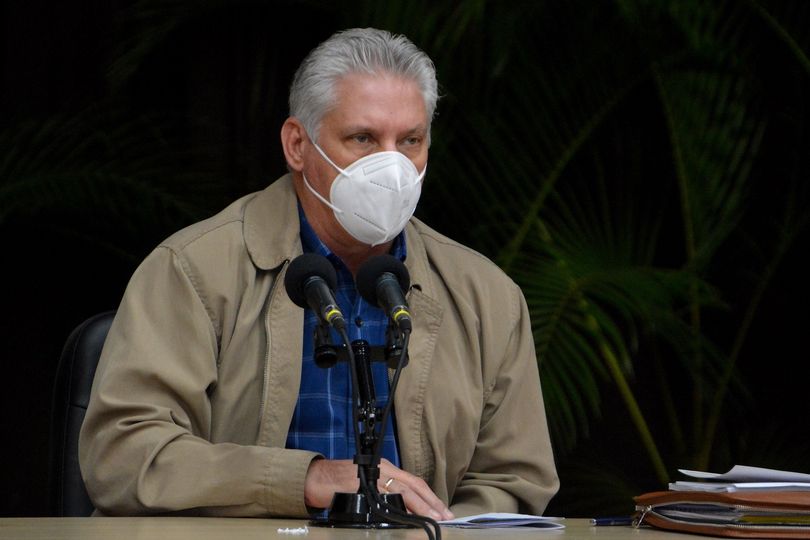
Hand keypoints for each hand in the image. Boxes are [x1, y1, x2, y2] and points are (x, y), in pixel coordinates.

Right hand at [304, 458, 453, 520]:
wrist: (314, 478)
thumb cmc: (336, 481)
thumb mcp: (365, 481)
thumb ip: (382, 491)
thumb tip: (401, 509)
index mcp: (384, 468)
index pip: (413, 481)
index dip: (429, 496)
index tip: (442, 509)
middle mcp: (382, 469)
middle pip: (413, 485)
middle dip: (432, 501)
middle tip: (446, 516)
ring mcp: (373, 477)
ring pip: (404, 491)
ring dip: (421, 505)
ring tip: (434, 518)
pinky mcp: (363, 487)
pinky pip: (385, 498)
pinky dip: (399, 508)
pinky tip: (408, 517)